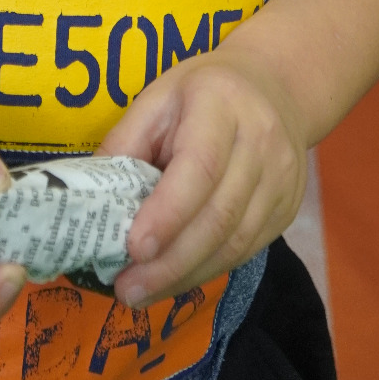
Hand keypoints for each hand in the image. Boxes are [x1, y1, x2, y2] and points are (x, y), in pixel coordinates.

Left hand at [98, 55, 305, 308]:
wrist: (274, 87)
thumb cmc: (202, 91)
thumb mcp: (158, 98)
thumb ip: (126, 142)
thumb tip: (90, 198)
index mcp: (222, 104)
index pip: (200, 167)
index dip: (168, 212)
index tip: (134, 249)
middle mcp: (261, 142)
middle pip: (219, 216)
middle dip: (171, 262)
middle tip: (127, 289)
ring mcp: (281, 180)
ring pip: (236, 243)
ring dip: (186, 275)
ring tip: (143, 292)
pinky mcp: (288, 210)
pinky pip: (247, 250)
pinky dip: (208, 270)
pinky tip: (176, 278)